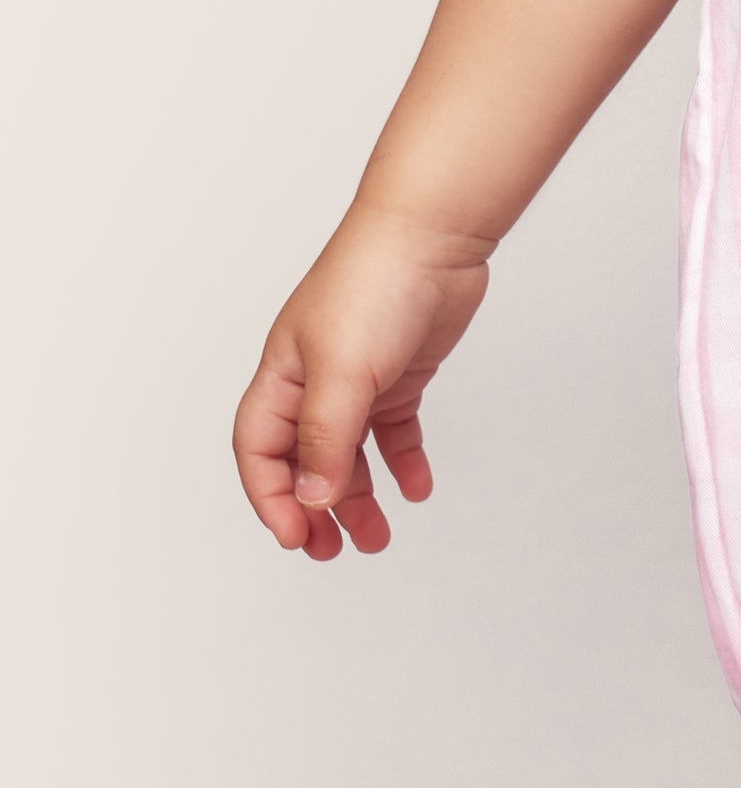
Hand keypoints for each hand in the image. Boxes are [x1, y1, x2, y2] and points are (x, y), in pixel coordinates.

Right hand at [232, 203, 492, 559]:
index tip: (297, 538)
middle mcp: (315, 381)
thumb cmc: (374, 283)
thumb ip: (327, 438)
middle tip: (333, 552)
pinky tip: (416, 488)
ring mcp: (360, 377)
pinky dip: (402, 461)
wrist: (434, 234)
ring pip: (349, 454)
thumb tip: (315, 499)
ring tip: (377, 537)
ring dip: (359, 497)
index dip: (272, 499)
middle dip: (314, 511)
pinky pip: (395, 429)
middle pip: (303, 461)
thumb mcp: (343, 370)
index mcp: (283, 378)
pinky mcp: (401, 372)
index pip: (260, 452)